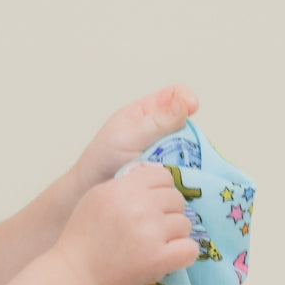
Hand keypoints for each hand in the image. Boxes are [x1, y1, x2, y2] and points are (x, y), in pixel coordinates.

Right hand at [56, 162, 196, 284]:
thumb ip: (124, 184)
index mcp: (122, 188)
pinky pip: (190, 248)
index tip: (150, 205)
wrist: (76, 275)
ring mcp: (151, 232)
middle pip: (176, 199)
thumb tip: (155, 175)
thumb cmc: (83, 237)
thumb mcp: (96, 198)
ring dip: (173, 235)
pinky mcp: (159, 258)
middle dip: (167, 213)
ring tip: (152, 245)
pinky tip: (166, 258)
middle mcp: (139, 206)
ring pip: (185, 224)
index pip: (163, 176)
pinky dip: (181, 254)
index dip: (160, 190)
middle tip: (149, 229)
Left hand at [74, 84, 198, 195]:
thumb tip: (185, 102)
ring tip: (177, 166)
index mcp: (147, 111)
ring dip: (190, 156)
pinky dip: (187, 171)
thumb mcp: (129, 136)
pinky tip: (180, 177)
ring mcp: (168, 150)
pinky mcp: (171, 170)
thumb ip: (157, 122)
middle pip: (189, 123)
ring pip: (193, 147)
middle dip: (191, 134)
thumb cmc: (103, 158)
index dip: (186, 98)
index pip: (176, 94)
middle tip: (181, 147)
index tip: (192, 107)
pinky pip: (188, 168)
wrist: (91, 190)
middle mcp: (161, 129)